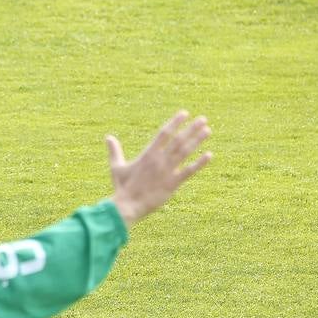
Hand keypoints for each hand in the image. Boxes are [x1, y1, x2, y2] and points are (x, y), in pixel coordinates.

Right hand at [107, 111, 211, 227]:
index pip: (164, 133)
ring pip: (185, 152)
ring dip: (197, 140)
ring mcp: (167, 171)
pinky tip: (209, 155)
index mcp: (148, 154)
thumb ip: (115, 151)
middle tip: (203, 119)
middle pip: (178, 140)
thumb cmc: (122, 187)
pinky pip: (189, 171)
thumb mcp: (117, 167)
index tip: (184, 113)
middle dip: (191, 128)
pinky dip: (200, 163)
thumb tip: (108, 137)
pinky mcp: (173, 184)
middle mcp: (159, 160)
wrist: (128, 205)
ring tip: (207, 130)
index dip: (175, 122)